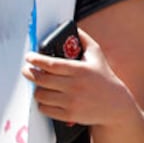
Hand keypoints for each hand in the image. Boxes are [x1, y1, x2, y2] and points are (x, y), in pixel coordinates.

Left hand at [23, 30, 137, 127]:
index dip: (36, 60)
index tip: (29, 57)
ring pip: (40, 94)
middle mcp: (75, 86)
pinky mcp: (69, 114)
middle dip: (30, 73)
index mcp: (80, 70)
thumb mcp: (98, 56)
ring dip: (37, 89)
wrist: (116, 105)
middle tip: (27, 70)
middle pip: (41, 79)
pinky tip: (47, 97)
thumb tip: (73, 28)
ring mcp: (71, 101)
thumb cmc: (105, 78)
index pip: (51, 64)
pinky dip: (43, 103)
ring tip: (40, 84)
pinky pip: (45, 108)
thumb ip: (84, 40)